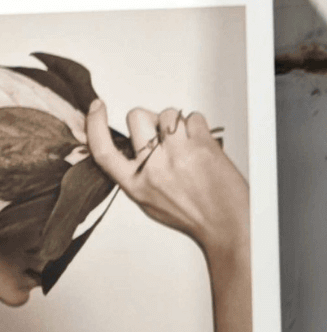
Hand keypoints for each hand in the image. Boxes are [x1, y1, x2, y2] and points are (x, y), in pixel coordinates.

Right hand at [86, 100, 249, 260]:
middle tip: (164, 133)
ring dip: (178, 122)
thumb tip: (132, 146)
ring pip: (167, 113)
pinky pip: (194, 117)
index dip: (95, 124)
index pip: (104, 150)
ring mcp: (178, 155)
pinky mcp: (202, 147)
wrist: (227, 224)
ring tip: (188, 142)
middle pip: (137, 117)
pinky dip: (198, 126)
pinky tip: (203, 144)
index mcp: (136, 185)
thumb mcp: (151, 201)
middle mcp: (153, 169)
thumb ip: (138, 174)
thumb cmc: (193, 214)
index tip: (97, 107)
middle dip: (150, 118)